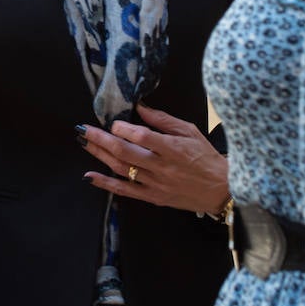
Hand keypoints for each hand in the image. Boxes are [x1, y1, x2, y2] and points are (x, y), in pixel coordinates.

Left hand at [76, 104, 228, 214]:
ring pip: (121, 169)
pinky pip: (125, 191)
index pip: (142, 137)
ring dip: (99, 155)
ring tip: (83, 143)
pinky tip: (90, 175)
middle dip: (100, 139)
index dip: (124, 128)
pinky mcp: (153, 197)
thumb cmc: (206, 156)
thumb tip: (140, 107)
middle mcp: (162, 167)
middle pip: (125, 152)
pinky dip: (106, 183)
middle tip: (82, 129)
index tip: (114, 122)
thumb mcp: (190, 131)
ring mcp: (156, 184)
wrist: (222, 189)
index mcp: (173, 149)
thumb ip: (163, 120)